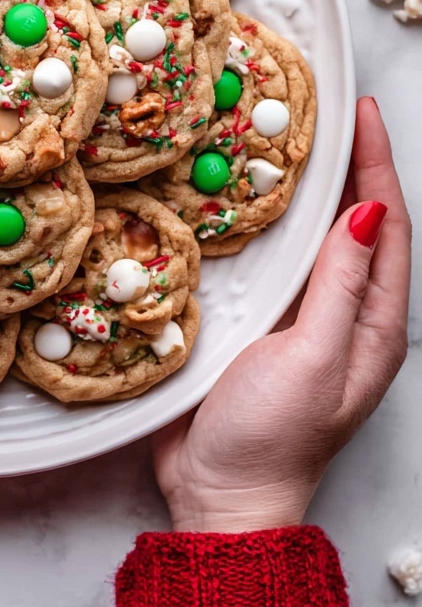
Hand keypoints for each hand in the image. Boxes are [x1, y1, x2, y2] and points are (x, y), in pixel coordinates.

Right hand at [153, 96, 410, 533]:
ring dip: (302, 188)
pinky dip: (259, 221)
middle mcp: (341, 315)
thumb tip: (367, 213)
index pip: (387, 227)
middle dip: (346, 165)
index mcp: (371, 325)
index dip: (377, 165)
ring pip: (308, 237)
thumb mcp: (314, 359)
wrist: (218, 497)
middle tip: (322, 109)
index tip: (360, 111)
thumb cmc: (271, 437)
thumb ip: (340, 287)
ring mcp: (298, 319)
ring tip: (281, 137)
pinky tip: (236, 196)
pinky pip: (266, 259)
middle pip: (353, 224)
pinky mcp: (254, 324)